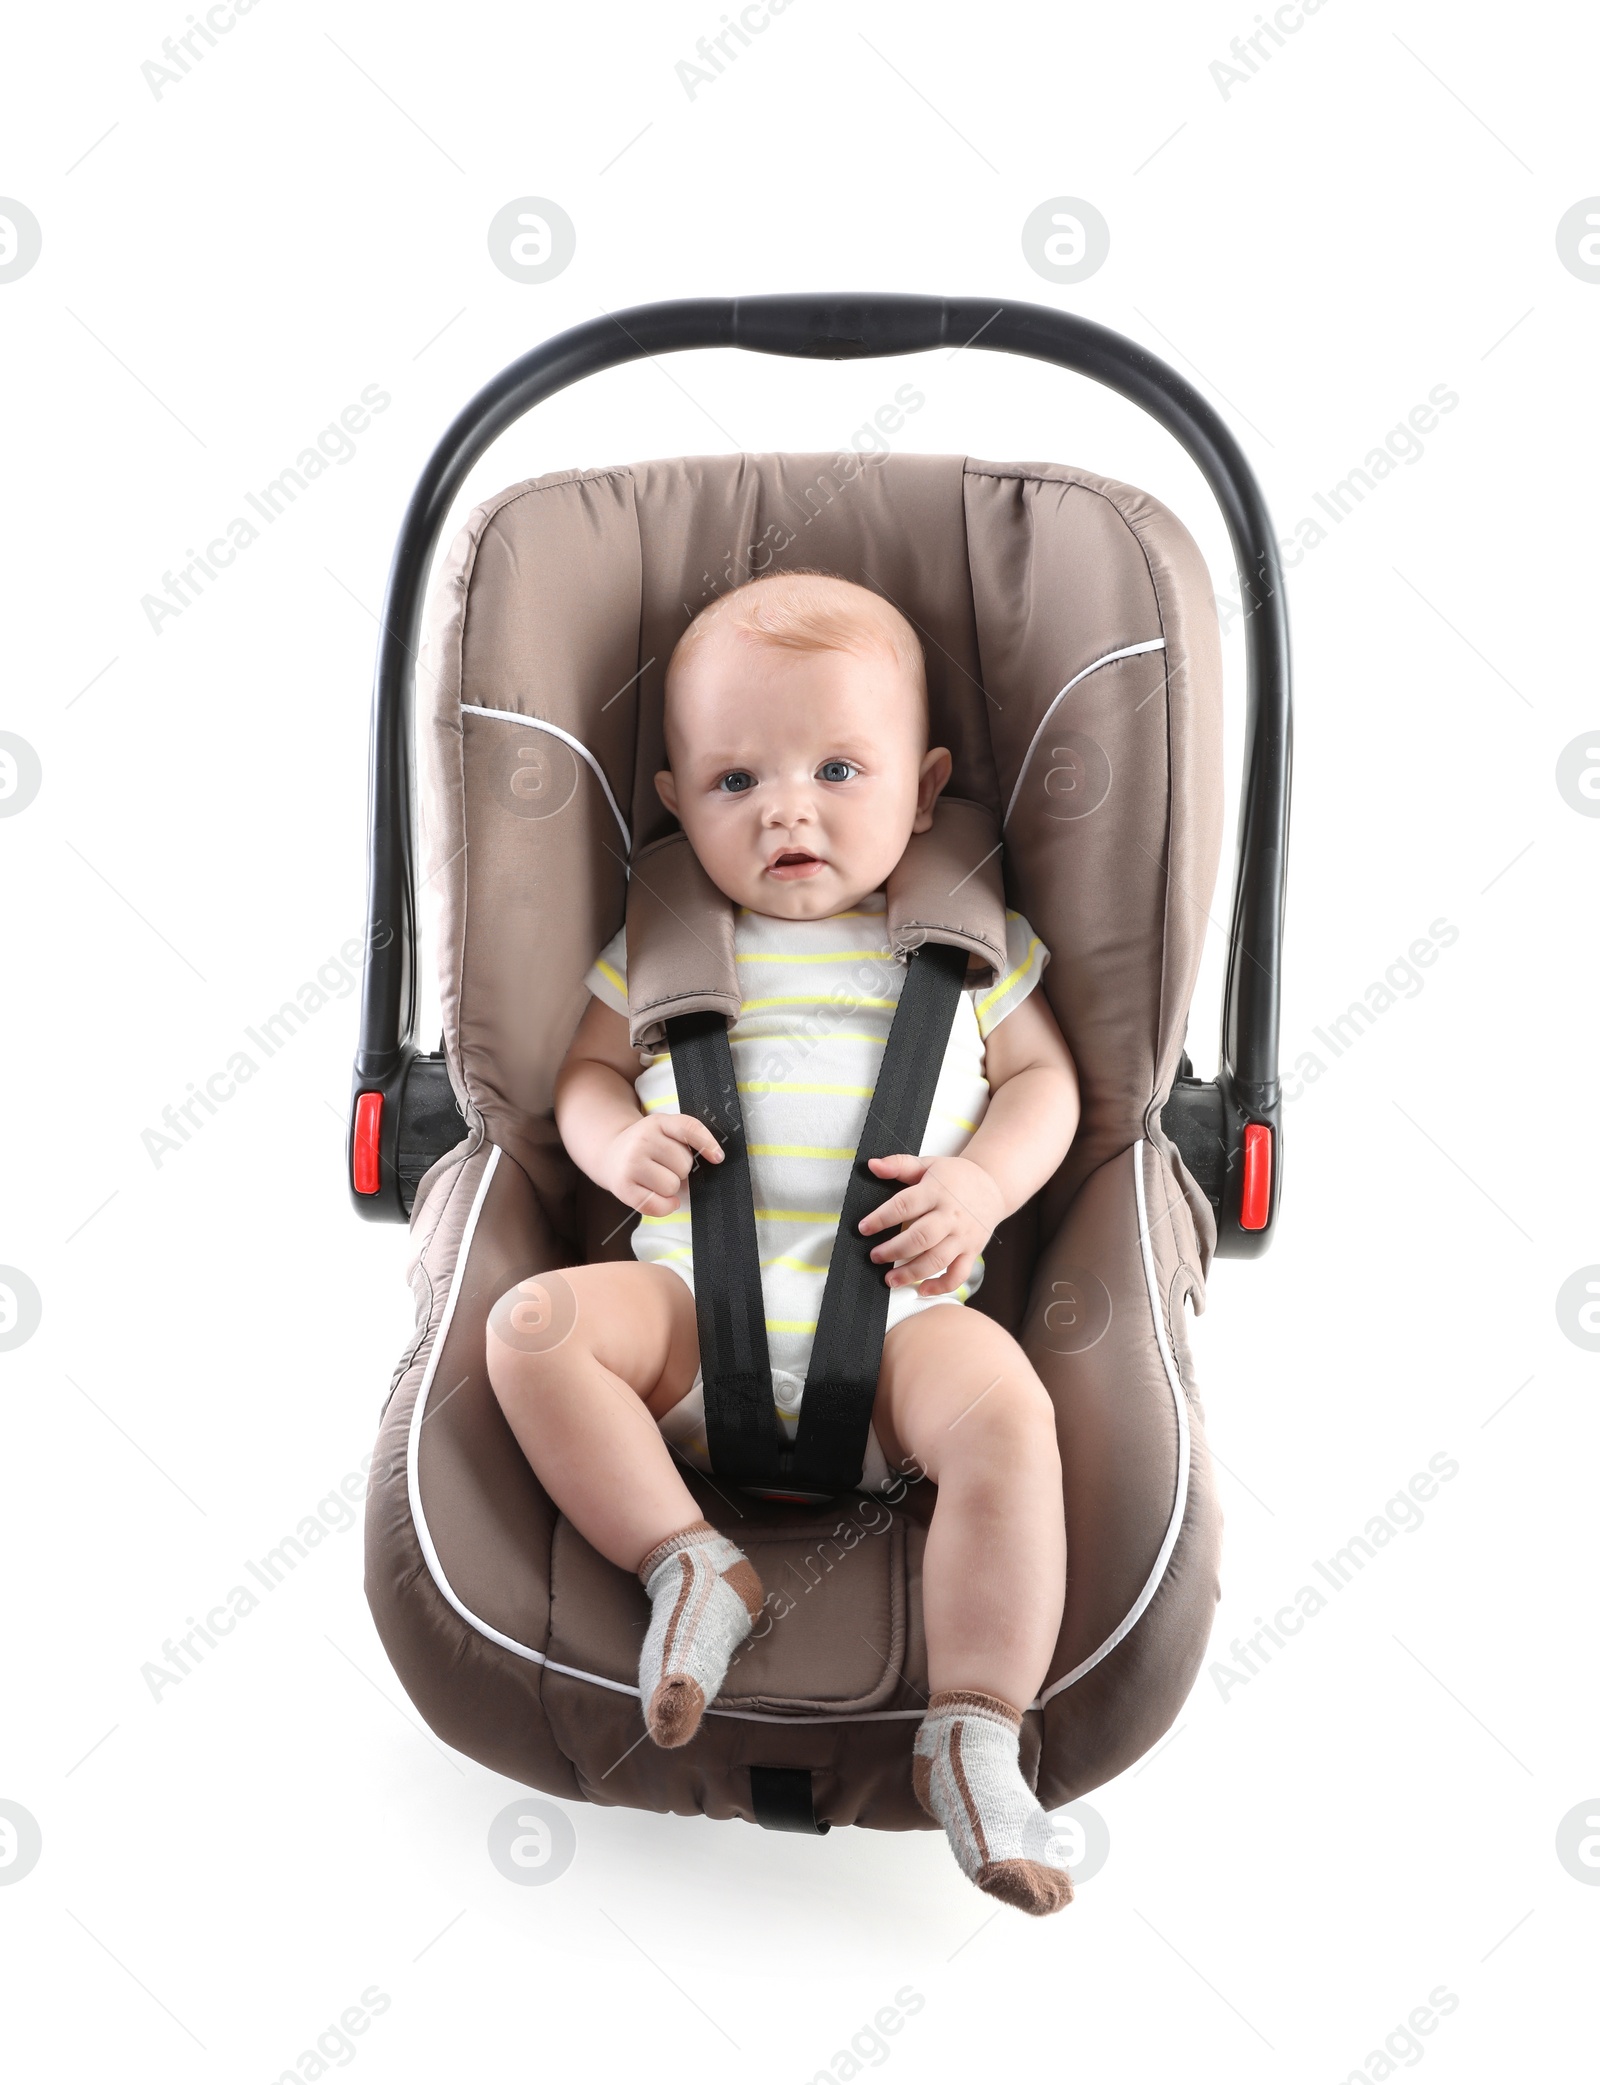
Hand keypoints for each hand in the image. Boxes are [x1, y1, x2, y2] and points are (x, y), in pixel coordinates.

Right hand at [603, 1113, 722, 1216]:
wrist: (609, 1153)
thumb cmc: (646, 1146)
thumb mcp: (663, 1130)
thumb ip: (687, 1137)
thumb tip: (715, 1157)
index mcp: (657, 1122)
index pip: (688, 1128)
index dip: (707, 1143)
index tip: (718, 1157)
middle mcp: (642, 1140)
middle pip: (684, 1165)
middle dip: (680, 1170)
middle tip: (665, 1166)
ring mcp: (631, 1164)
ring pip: (672, 1186)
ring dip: (671, 1188)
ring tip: (657, 1178)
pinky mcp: (623, 1187)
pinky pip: (657, 1205)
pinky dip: (664, 1206)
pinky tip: (659, 1197)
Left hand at [858, 1153, 1005, 1294]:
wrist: (992, 1185)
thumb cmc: (954, 1176)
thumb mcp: (927, 1164)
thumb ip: (899, 1164)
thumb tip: (872, 1165)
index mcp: (936, 1191)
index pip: (905, 1205)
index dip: (881, 1218)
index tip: (863, 1228)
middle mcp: (951, 1215)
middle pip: (921, 1238)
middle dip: (894, 1250)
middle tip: (875, 1256)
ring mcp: (963, 1236)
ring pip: (937, 1260)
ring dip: (912, 1273)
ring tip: (889, 1280)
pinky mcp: (973, 1251)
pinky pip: (958, 1274)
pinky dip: (941, 1286)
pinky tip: (922, 1290)